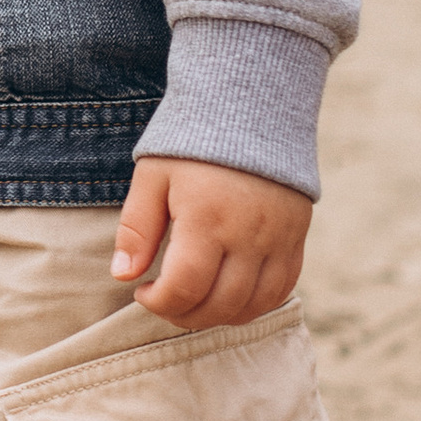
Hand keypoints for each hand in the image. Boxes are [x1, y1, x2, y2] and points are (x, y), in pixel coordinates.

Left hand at [111, 158, 310, 329]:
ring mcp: (278, 239)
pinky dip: (255, 304)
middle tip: (165, 300)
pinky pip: (283, 289)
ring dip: (220, 316)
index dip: (158, 302)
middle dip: (184, 314)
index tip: (143, 291)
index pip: (185, 288)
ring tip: (195, 301)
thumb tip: (123, 276)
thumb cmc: (193, 141)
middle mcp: (248, 234)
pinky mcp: (297, 237)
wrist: (251, 104)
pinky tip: (230, 296)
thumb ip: (137, 229)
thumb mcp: (153, 176)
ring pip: (253, 305)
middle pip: (219, 304)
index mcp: (207, 219)